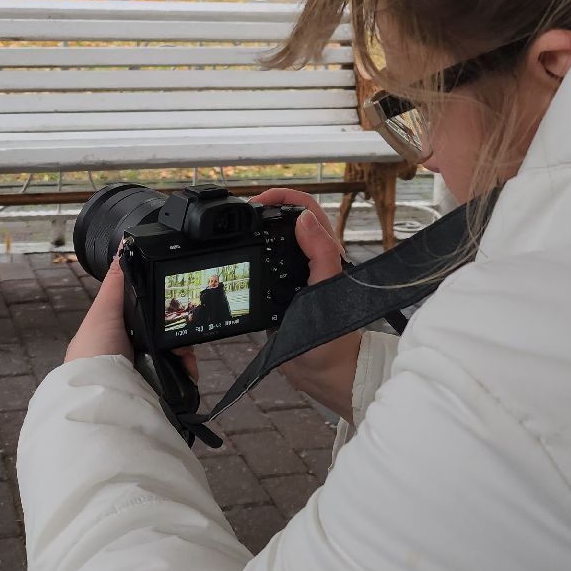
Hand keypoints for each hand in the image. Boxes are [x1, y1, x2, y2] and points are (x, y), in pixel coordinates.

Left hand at [65, 257, 198, 378]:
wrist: (100, 395)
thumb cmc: (93, 353)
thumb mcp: (104, 310)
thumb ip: (117, 282)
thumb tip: (123, 246)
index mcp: (118, 332)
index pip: (148, 314)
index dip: (163, 307)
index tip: (176, 302)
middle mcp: (132, 351)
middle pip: (166, 333)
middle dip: (179, 332)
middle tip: (184, 333)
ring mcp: (145, 371)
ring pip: (176, 354)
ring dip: (185, 352)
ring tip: (185, 355)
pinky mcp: (157, 389)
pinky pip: (180, 377)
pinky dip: (187, 372)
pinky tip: (187, 370)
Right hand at [252, 188, 361, 420]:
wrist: (323, 373)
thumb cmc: (332, 339)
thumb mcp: (326, 293)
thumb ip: (321, 254)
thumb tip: (305, 219)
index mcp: (327, 254)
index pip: (308, 210)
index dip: (285, 198)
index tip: (261, 202)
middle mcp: (312, 260)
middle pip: (290, 220)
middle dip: (267, 208)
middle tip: (245, 212)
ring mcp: (296, 275)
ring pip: (277, 240)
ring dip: (259, 229)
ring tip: (239, 230)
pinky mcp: (282, 291)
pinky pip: (267, 264)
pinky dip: (253, 254)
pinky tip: (241, 258)